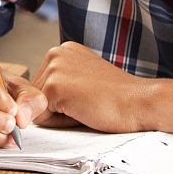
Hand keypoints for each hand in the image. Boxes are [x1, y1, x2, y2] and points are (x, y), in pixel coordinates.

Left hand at [31, 42, 150, 132]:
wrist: (140, 102)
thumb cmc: (117, 97)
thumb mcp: (84, 81)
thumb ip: (60, 85)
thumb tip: (33, 106)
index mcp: (63, 50)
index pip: (43, 86)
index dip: (63, 101)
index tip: (88, 95)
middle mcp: (55, 53)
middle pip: (37, 96)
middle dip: (58, 108)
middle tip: (89, 101)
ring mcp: (53, 68)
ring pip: (38, 108)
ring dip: (60, 115)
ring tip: (87, 104)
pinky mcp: (54, 87)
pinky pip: (43, 118)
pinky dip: (62, 123)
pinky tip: (84, 110)